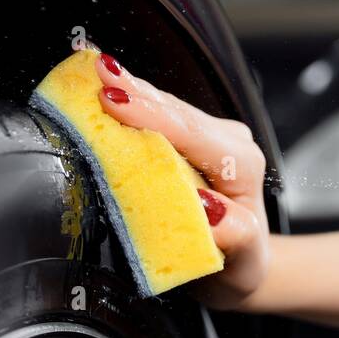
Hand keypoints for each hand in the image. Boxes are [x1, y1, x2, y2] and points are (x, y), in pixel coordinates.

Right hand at [94, 52, 269, 308]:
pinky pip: (159, 116)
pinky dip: (132, 102)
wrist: (241, 267)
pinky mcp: (192, 139)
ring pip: (165, 107)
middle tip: (96, 73)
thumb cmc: (240, 265)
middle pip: (175, 112)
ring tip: (94, 70)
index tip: (116, 103)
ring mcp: (210, 137)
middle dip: (135, 93)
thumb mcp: (244, 262)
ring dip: (129, 91)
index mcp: (241, 165)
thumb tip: (212, 213)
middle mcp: (229, 143)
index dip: (151, 115)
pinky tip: (107, 85)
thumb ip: (235, 234)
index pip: (192, 133)